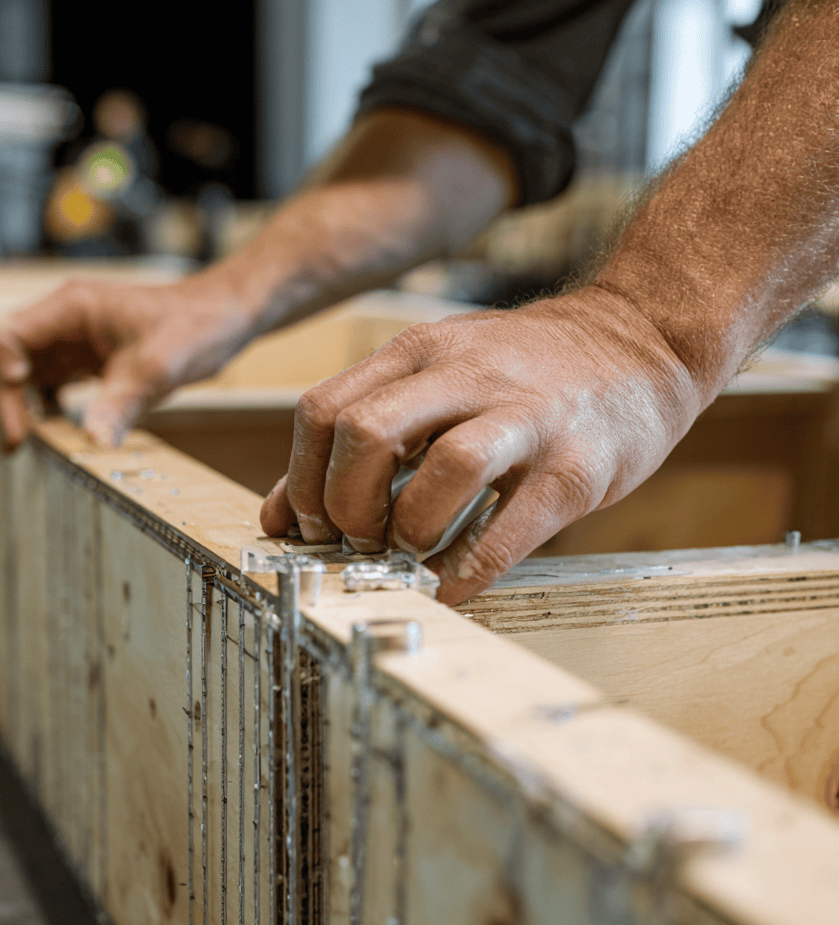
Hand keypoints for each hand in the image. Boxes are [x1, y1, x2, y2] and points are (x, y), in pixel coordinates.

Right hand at [0, 272, 250, 449]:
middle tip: (18, 445)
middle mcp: (67, 320)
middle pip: (14, 359)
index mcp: (72, 307)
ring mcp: (79, 340)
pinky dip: (53, 409)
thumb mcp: (157, 368)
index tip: (21, 412)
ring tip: (34, 445)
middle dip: (12, 401)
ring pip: (32, 375)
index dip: (4, 373)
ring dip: (28, 408)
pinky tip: (59, 435)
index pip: (9, 335)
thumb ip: (121, 403)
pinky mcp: (94, 359)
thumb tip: (92, 442)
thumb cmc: (196, 325)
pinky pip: (58, 385)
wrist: (226, 319)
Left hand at [260, 286, 702, 604]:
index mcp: (419, 352)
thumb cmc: (524, 370)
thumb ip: (362, 431)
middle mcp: (465, 374)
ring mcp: (525, 417)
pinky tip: (453, 583)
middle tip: (358, 539)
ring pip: (441, 472)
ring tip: (411, 551)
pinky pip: (507, 530)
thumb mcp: (436, 374)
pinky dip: (467, 570)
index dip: (302, 480)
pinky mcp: (576, 465)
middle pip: (365, 436)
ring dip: (408, 532)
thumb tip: (282, 511)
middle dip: (345, 506)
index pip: (323, 412)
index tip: (310, 524)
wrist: (642, 340)